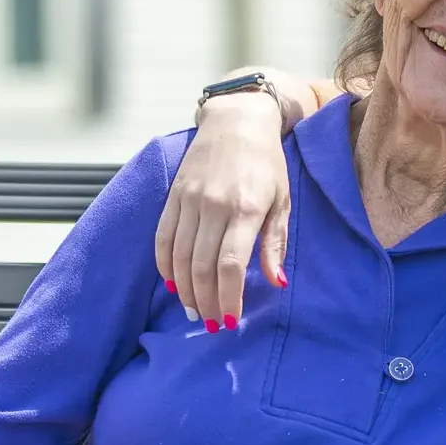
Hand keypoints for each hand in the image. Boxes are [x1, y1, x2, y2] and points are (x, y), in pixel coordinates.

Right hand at [155, 91, 291, 328]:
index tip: (230, 321)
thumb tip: (277, 283)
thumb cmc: (266, 163)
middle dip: (206, 302)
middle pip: (202, 267)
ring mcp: (189, 200)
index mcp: (246, 209)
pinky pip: (163, 238)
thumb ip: (275, 243)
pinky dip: (165, 266)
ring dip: (185, 290)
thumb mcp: (282, 200)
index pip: (231, 265)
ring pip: (179, 257)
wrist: (237, 120)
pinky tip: (174, 284)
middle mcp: (214, 205)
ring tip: (194, 310)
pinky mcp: (173, 196)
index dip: (228, 298)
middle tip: (211, 324)